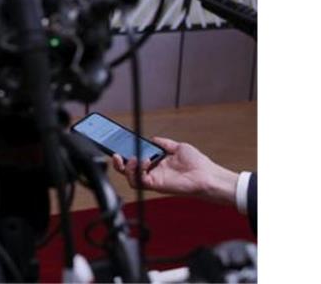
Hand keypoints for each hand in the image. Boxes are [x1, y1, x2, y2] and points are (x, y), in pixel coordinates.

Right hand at [112, 136, 238, 205]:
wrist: (208, 175)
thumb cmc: (198, 163)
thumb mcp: (178, 147)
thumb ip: (163, 143)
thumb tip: (153, 138)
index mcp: (157, 164)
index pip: (136, 159)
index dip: (125, 153)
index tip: (119, 145)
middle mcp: (153, 173)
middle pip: (128, 171)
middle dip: (118, 163)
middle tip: (115, 155)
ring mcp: (154, 180)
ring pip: (130, 178)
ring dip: (127, 167)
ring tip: (132, 158)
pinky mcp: (157, 185)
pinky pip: (140, 181)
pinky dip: (138, 170)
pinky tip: (144, 161)